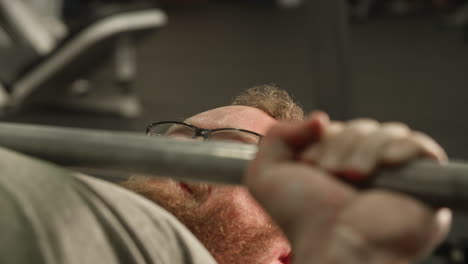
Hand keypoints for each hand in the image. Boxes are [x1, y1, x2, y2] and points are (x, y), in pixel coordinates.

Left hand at [245, 111, 451, 263]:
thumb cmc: (302, 217)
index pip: (338, 129)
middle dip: (341, 145)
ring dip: (364, 150)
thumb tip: (320, 119)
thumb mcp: (266, 174)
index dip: (323, 139)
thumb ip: (277, 135)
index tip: (311, 166)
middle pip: (362, 128)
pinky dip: (400, 147)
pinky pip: (419, 145)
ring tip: (353, 177)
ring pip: (387, 132)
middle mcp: (366, 169)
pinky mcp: (424, 183)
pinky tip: (384, 165)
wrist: (334, 243)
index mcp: (335, 165)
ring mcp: (396, 176)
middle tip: (331, 174)